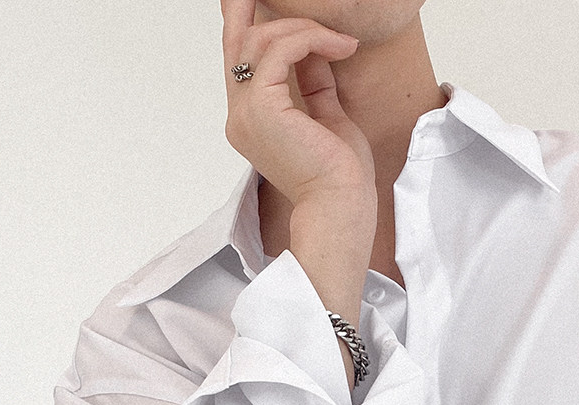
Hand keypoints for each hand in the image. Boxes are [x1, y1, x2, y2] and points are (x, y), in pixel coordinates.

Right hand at [221, 0, 373, 209]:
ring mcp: (246, 113)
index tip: (260, 1)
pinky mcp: (262, 109)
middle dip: (250, 5)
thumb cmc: (339, 178)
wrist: (340, 208)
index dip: (244, 22)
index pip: (238, 60)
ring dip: (304, 29)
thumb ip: (313, 84)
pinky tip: (340, 47)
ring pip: (260, 40)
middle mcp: (239, 116)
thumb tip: (314, 50)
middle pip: (237, 42)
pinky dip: (312, 39)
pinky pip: (280, 50)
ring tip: (341, 42)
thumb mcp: (326, 117)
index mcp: (251, 121)